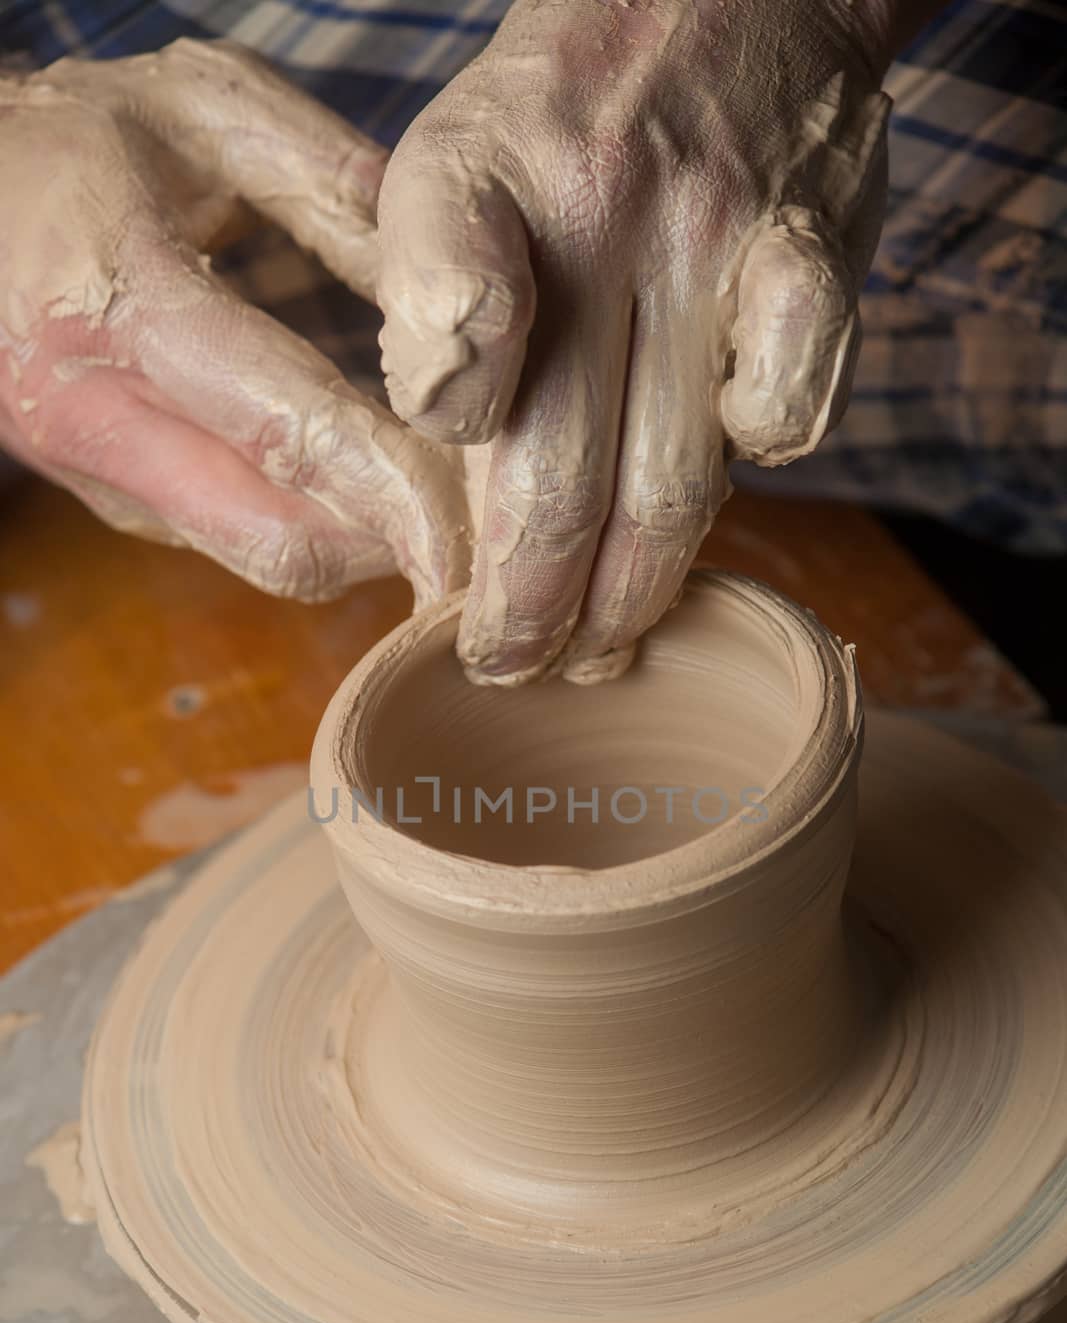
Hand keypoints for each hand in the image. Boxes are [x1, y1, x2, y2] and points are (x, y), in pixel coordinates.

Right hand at [0, 42, 472, 605]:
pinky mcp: (118, 502)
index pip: (286, 429)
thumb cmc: (72, 143)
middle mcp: (96, 415)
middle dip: (400, 546)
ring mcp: (100, 474)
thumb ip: (330, 186)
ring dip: (371, 547)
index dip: (393, 493)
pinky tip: (376, 487)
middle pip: (283, 540)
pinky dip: (324, 530)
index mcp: (118, 300)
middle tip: (488, 517)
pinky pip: (242, 542)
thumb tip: (450, 286)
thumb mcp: (200, 112)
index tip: (476, 543)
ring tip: (450, 499)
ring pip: (267, 557)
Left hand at [377, 0, 891, 681]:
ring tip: (597, 651)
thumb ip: (435, 310)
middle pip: (557, 478)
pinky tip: (728, 481)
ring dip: (630, 597)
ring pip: (668, 482)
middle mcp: (593, 209)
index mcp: (471, 182)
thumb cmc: (568, 122)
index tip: (437, 571)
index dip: (442, 498)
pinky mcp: (810, 253)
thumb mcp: (452, 173)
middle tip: (509, 668)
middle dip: (528, 611)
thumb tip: (447, 483)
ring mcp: (711, 235)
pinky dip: (757, 469)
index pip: (441, 366)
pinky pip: (790, 412)